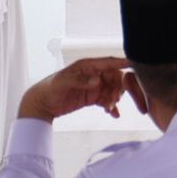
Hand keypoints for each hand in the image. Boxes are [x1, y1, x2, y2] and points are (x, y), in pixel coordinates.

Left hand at [16, 57, 138, 122]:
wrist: (41, 105)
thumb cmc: (49, 89)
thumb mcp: (63, 83)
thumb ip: (80, 80)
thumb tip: (98, 80)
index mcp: (88, 66)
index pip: (109, 63)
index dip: (123, 63)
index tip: (136, 65)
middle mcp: (94, 74)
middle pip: (116, 78)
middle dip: (118, 88)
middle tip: (114, 100)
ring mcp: (94, 86)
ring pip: (113, 90)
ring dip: (114, 99)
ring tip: (109, 108)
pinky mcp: (93, 98)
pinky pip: (107, 101)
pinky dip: (112, 107)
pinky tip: (114, 114)